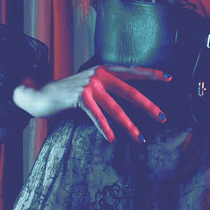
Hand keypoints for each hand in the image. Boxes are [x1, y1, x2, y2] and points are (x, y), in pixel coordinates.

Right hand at [14, 63, 170, 143]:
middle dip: (147, 106)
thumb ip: (105, 87)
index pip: (131, 71)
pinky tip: (112, 139)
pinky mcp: (80, 98)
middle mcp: (98, 75)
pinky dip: (105, 129)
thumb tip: (124, 96)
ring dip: (129, 126)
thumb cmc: (67, 94)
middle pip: (129, 91)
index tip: (169, 77)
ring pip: (115, 109)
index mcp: (103, 69)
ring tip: (140, 138)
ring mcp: (89, 86)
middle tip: (162, 117)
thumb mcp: (89, 86)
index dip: (150, 74)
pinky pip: (97, 116)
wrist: (41, 94)